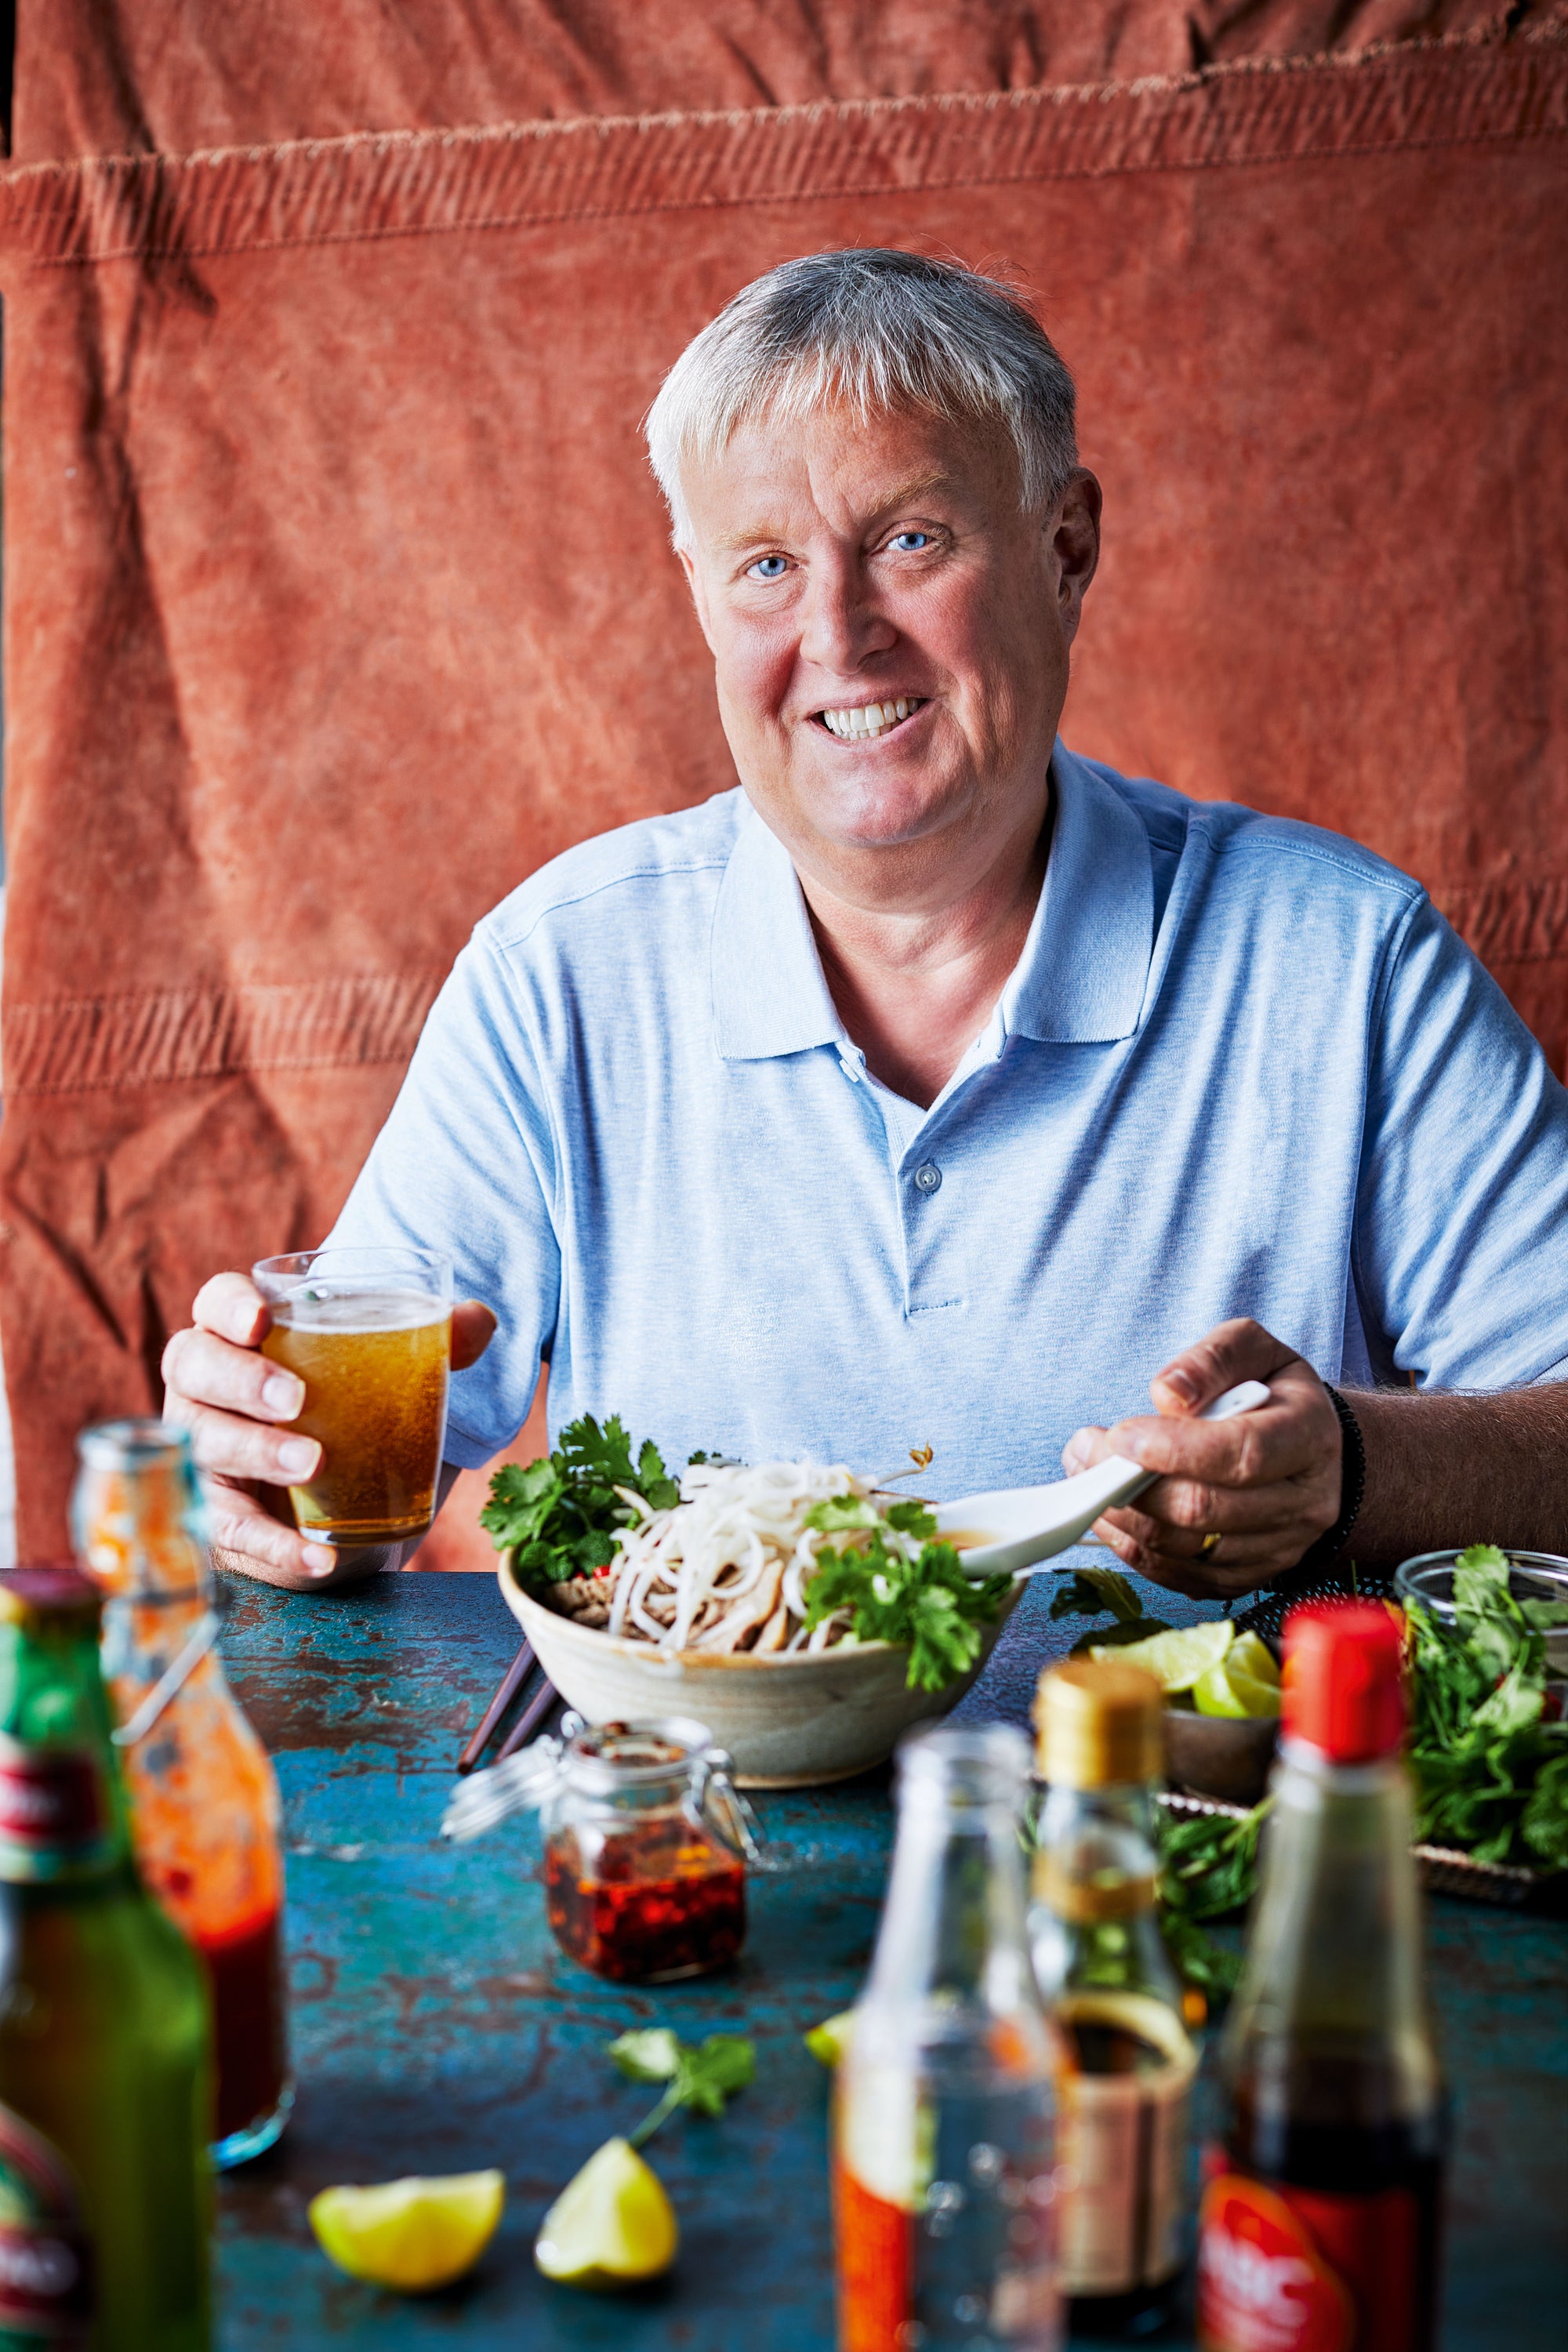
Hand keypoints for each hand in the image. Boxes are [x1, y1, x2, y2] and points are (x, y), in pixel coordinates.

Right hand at [161, 1271, 496, 1590]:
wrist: (344, 1501)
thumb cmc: (352, 1411)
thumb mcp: (391, 1374)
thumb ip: (435, 1341)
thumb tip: (481, 1319)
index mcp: (243, 1337)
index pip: (215, 1303)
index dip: (228, 1307)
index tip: (259, 1321)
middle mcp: (208, 1386)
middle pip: (194, 1365)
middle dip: (241, 1380)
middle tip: (294, 1400)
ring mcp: (204, 1447)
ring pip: (203, 1441)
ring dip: (256, 1452)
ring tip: (312, 1465)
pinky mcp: (218, 1511)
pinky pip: (230, 1528)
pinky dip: (274, 1543)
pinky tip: (316, 1556)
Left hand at [1061, 1318, 1341, 1598]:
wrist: (1311, 1451)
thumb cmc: (1272, 1393)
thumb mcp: (1253, 1351)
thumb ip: (1211, 1360)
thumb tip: (1167, 1394)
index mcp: (1310, 1436)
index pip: (1243, 1453)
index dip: (1174, 1449)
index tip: (1120, 1435)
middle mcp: (1304, 1503)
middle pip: (1206, 1510)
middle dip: (1131, 1483)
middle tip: (1084, 1450)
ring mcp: (1279, 1549)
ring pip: (1186, 1549)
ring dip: (1122, 1515)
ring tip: (1088, 1476)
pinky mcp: (1247, 1578)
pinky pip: (1180, 1576)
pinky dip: (1134, 1548)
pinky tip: (1111, 1513)